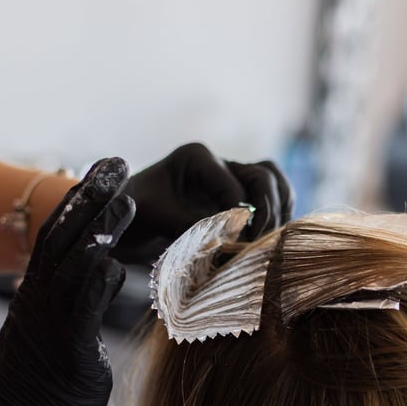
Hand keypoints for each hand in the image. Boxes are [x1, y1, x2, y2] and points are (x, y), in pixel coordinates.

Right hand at [0, 158, 134, 405]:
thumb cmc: (39, 397)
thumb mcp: (59, 340)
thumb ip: (80, 306)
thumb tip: (104, 280)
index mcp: (38, 298)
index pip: (59, 237)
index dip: (81, 202)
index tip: (106, 172)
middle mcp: (39, 303)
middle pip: (62, 237)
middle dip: (90, 196)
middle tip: (117, 161)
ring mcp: (49, 326)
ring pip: (72, 267)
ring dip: (99, 232)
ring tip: (127, 200)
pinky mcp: (65, 355)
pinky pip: (79, 314)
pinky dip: (97, 287)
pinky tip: (115, 265)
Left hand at [113, 142, 292, 264]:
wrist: (127, 223)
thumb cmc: (136, 214)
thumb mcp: (157, 217)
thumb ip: (191, 223)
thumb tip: (230, 239)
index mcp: (197, 157)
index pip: (234, 187)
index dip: (241, 219)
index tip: (236, 248)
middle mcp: (220, 163)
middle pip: (263, 177)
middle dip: (265, 213)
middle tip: (256, 246)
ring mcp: (232, 178)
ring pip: (274, 182)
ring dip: (279, 211)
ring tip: (271, 242)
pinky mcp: (238, 198)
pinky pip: (273, 198)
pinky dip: (279, 216)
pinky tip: (272, 241)